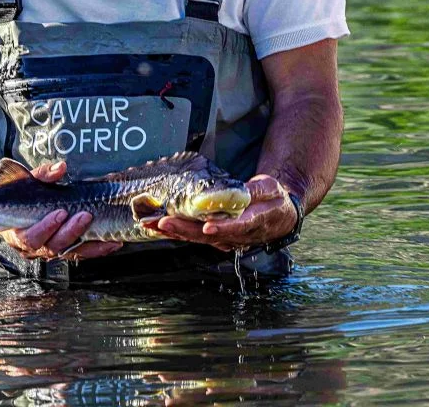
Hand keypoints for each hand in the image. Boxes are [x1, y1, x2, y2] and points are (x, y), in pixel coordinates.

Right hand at [0, 161, 122, 260]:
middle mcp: (36, 247)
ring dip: (90, 244)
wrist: (22, 206)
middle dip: (70, 232)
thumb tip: (61, 168)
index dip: (46, 227)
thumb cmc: (23, 195)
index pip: (31, 237)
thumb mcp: (29, 181)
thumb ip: (42, 175)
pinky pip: (83, 252)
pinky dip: (99, 248)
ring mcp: (52, 250)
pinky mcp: (68, 251)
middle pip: (53, 246)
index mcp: (20, 233)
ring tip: (106, 234)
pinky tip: (114, 243)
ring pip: (70, 251)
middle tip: (85, 216)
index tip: (60, 212)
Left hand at [145, 175, 297, 251]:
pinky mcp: (215, 236)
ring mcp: (224, 238)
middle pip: (208, 236)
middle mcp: (236, 236)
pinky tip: (158, 226)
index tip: (207, 226)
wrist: (276, 215)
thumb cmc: (273, 200)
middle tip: (163, 222)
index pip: (237, 227)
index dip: (222, 228)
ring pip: (197, 238)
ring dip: (174, 232)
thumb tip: (243, 191)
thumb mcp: (271, 189)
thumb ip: (258, 190)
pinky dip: (177, 232)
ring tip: (152, 224)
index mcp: (252, 223)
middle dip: (184, 230)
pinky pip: (194, 236)